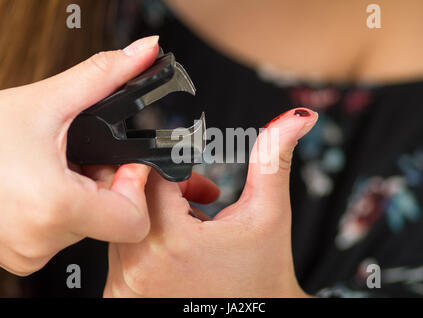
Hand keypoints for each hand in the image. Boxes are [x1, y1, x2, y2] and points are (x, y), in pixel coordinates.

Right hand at [0, 36, 159, 275]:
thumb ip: (104, 76)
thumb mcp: (46, 102)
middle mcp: (39, 240)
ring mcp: (25, 252)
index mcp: (54, 206)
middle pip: (111, 219)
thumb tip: (146, 52)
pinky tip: (40, 184)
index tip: (124, 163)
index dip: (136, 187)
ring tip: (53, 168)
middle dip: (105, 185)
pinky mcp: (16, 254)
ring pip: (86, 225)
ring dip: (81, 196)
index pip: (134, 222)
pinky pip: (59, 234)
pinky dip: (60, 209)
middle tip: (79, 158)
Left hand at [104, 108, 317, 296]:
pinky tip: (176, 253)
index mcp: (172, 241)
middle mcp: (138, 268)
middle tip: (200, 206)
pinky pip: (120, 253)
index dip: (177, 172)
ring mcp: (125, 288)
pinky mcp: (121, 297)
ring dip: (155, 217)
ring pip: (124, 224)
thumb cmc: (262, 276)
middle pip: (133, 198)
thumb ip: (272, 159)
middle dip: (167, 194)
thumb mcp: (269, 214)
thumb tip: (294, 120)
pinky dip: (145, 245)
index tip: (199, 185)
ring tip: (192, 230)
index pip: (150, 176)